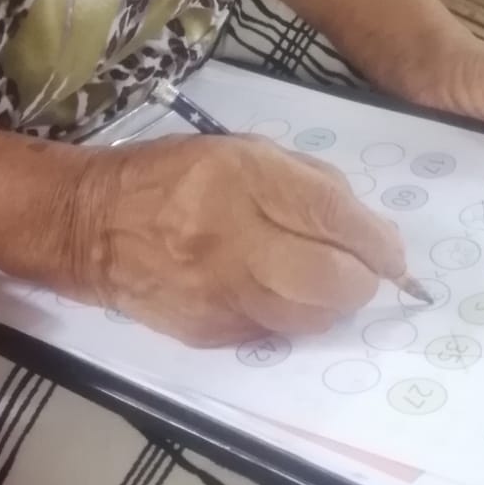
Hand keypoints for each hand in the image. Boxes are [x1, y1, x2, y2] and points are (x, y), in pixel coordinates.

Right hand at [70, 136, 405, 345]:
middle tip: (363, 270)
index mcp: (243, 179)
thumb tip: (365, 228)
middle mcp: (232, 239)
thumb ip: (308, 184)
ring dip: (332, 303)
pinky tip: (279, 294)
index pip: (333, 217)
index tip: (393, 253)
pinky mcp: (209, 333)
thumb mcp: (242, 151)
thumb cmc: (175, 176)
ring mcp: (219, 294)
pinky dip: (291, 316)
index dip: (377, 241)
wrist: (91, 226)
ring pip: (310, 318)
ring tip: (323, 282)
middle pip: (331, 280)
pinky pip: (275, 332)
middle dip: (362, 279)